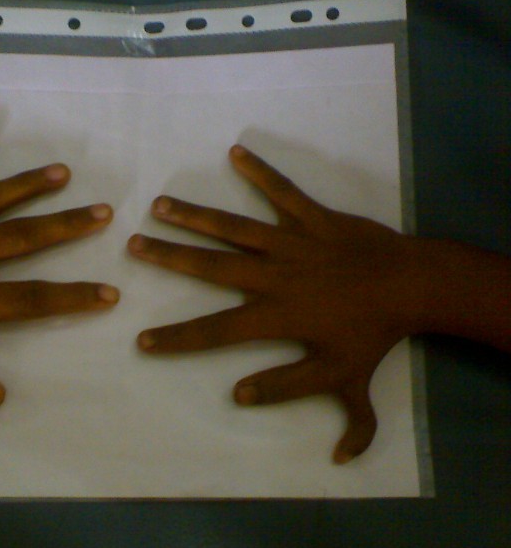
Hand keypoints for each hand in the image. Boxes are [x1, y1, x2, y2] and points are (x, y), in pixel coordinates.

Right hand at [128, 145, 426, 463]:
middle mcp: (274, 275)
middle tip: (134, 244)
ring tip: (160, 205)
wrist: (413, 287)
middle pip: (211, 266)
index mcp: (276, 315)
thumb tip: (238, 395)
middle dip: (169, 256)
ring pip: (235, 227)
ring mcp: (292, 242)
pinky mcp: (313, 218)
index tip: (142, 340)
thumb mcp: (339, 378)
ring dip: (196, 216)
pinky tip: (235, 152)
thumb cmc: (373, 335)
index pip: (215, 331)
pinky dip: (261, 172)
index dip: (177, 338)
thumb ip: (289, 389)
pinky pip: (283, 192)